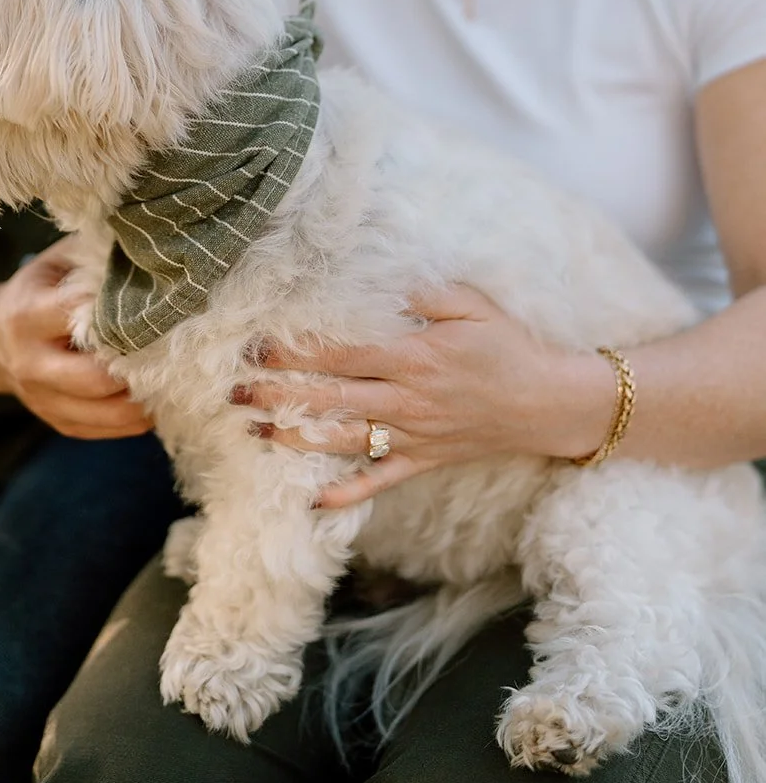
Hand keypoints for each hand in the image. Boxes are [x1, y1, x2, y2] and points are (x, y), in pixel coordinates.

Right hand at [0, 241, 152, 439]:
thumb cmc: (40, 290)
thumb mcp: (58, 261)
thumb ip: (95, 258)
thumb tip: (149, 253)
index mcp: (29, 315)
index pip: (81, 317)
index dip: (123, 311)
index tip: (157, 303)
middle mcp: (31, 363)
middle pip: (95, 378)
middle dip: (137, 364)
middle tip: (172, 347)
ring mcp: (42, 399)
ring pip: (106, 413)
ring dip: (144, 398)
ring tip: (171, 376)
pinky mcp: (57, 422)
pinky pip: (105, 431)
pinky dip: (135, 419)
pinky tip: (154, 396)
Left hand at [233, 285, 610, 507]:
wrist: (549, 402)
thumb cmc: (509, 345)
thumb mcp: (471, 304)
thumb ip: (424, 293)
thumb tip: (379, 283)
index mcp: (414, 357)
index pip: (342, 354)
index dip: (297, 351)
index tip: (258, 346)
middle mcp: (407, 400)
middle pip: (331, 397)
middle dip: (279, 394)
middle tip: (234, 392)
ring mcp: (414, 435)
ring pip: (344, 439)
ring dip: (296, 438)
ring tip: (254, 433)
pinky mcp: (424, 460)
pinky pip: (380, 480)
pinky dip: (347, 492)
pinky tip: (312, 500)